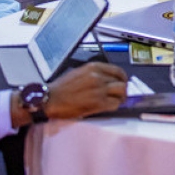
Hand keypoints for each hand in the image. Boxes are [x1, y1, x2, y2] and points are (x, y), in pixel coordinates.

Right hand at [9, 62, 128, 127]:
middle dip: (123, 89)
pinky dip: (114, 106)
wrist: (51, 99)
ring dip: (121, 98)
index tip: (122, 83)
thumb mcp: (79, 73)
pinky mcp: (98, 103)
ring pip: (121, 92)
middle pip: (122, 82)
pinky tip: (109, 107)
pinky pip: (114, 104)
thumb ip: (95, 74)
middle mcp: (99, 76)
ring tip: (117, 101)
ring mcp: (99, 89)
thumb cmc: (62, 87)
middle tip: (121, 94)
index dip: (122, 78)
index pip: (117, 70)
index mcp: (94, 67)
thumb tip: (107, 80)